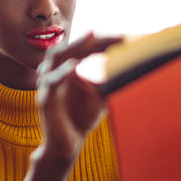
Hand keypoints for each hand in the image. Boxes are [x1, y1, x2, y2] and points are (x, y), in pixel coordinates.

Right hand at [36, 32, 122, 160]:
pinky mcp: (45, 100)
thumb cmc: (82, 118)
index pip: (83, 48)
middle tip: (114, 35)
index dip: (102, 41)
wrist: (66, 146)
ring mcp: (47, 85)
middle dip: (91, 39)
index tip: (124, 38)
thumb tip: (135, 66)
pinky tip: (75, 66)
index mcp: (67, 68)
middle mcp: (55, 72)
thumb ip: (110, 79)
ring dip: (75, 46)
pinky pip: (52, 83)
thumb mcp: (101, 95)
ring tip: (91, 37)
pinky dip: (62, 72)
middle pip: (70, 46)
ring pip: (56, 58)